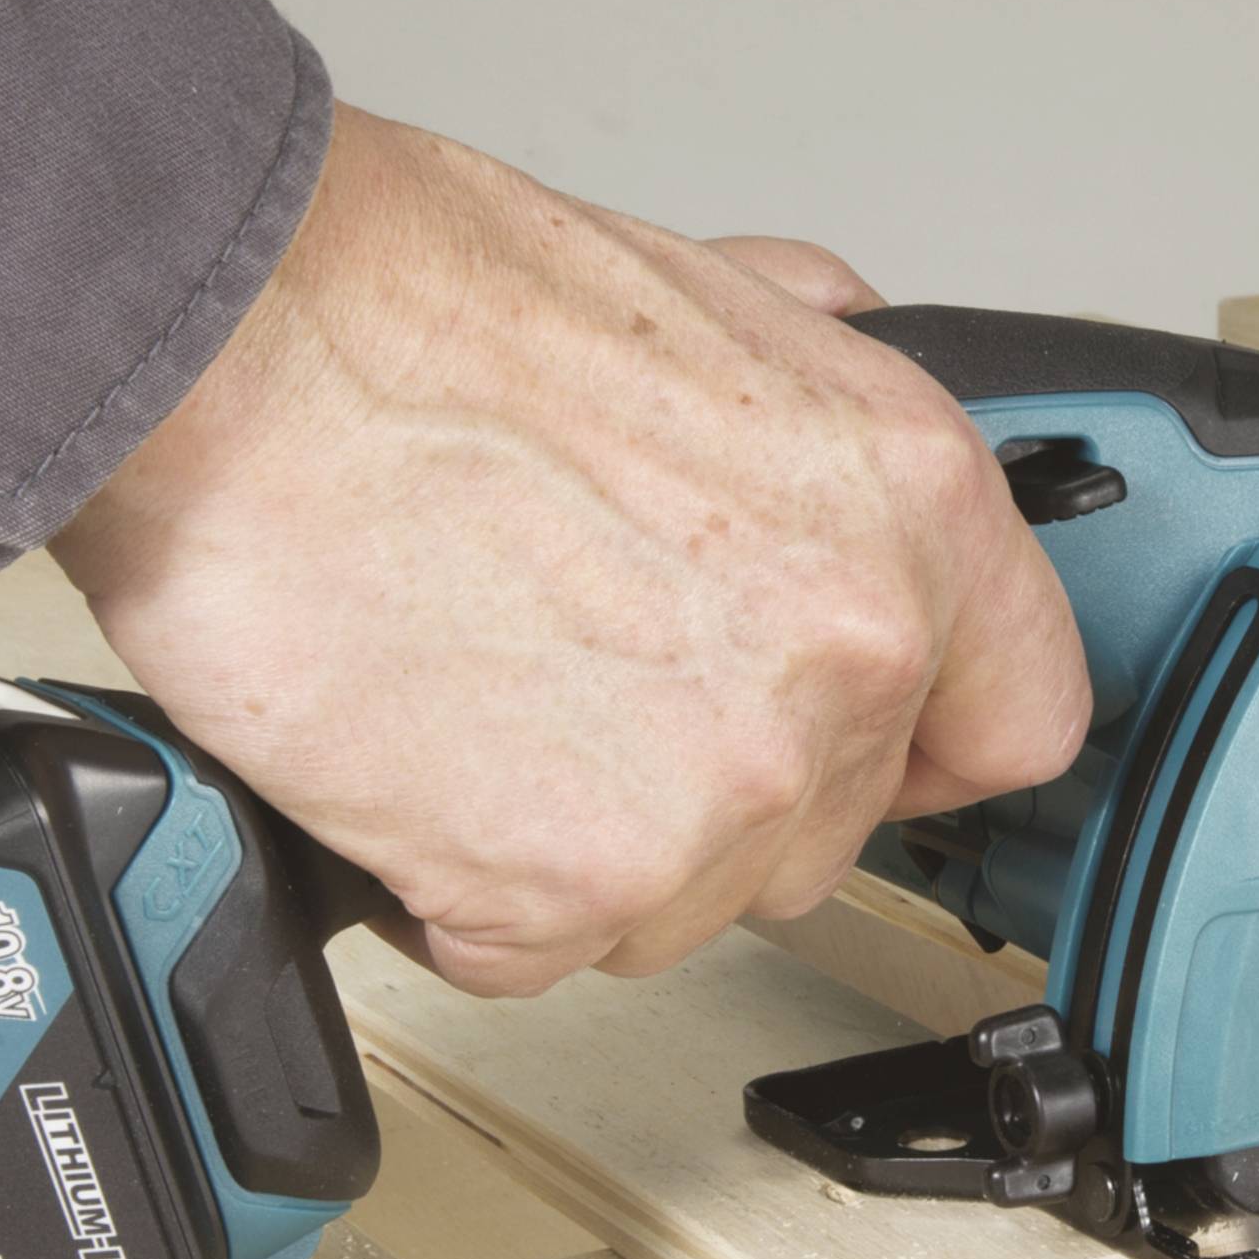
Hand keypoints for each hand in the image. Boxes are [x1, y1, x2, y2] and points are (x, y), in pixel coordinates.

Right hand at [52, 104, 1090, 994]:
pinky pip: (532, 952)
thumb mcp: (702, 305)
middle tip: (578, 689)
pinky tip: (416, 763)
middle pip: (821, 835)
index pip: (1020, 717)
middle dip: (707, 792)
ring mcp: (721, 789)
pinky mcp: (574, 887)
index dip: (925, 749)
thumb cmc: (419, 313)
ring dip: (576, 846)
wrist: (238, 354)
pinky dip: (461, 892)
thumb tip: (834, 470)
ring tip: (477, 701)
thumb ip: (816, 422)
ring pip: (677, 909)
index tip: (865, 756)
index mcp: (907, 507)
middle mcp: (847, 655)